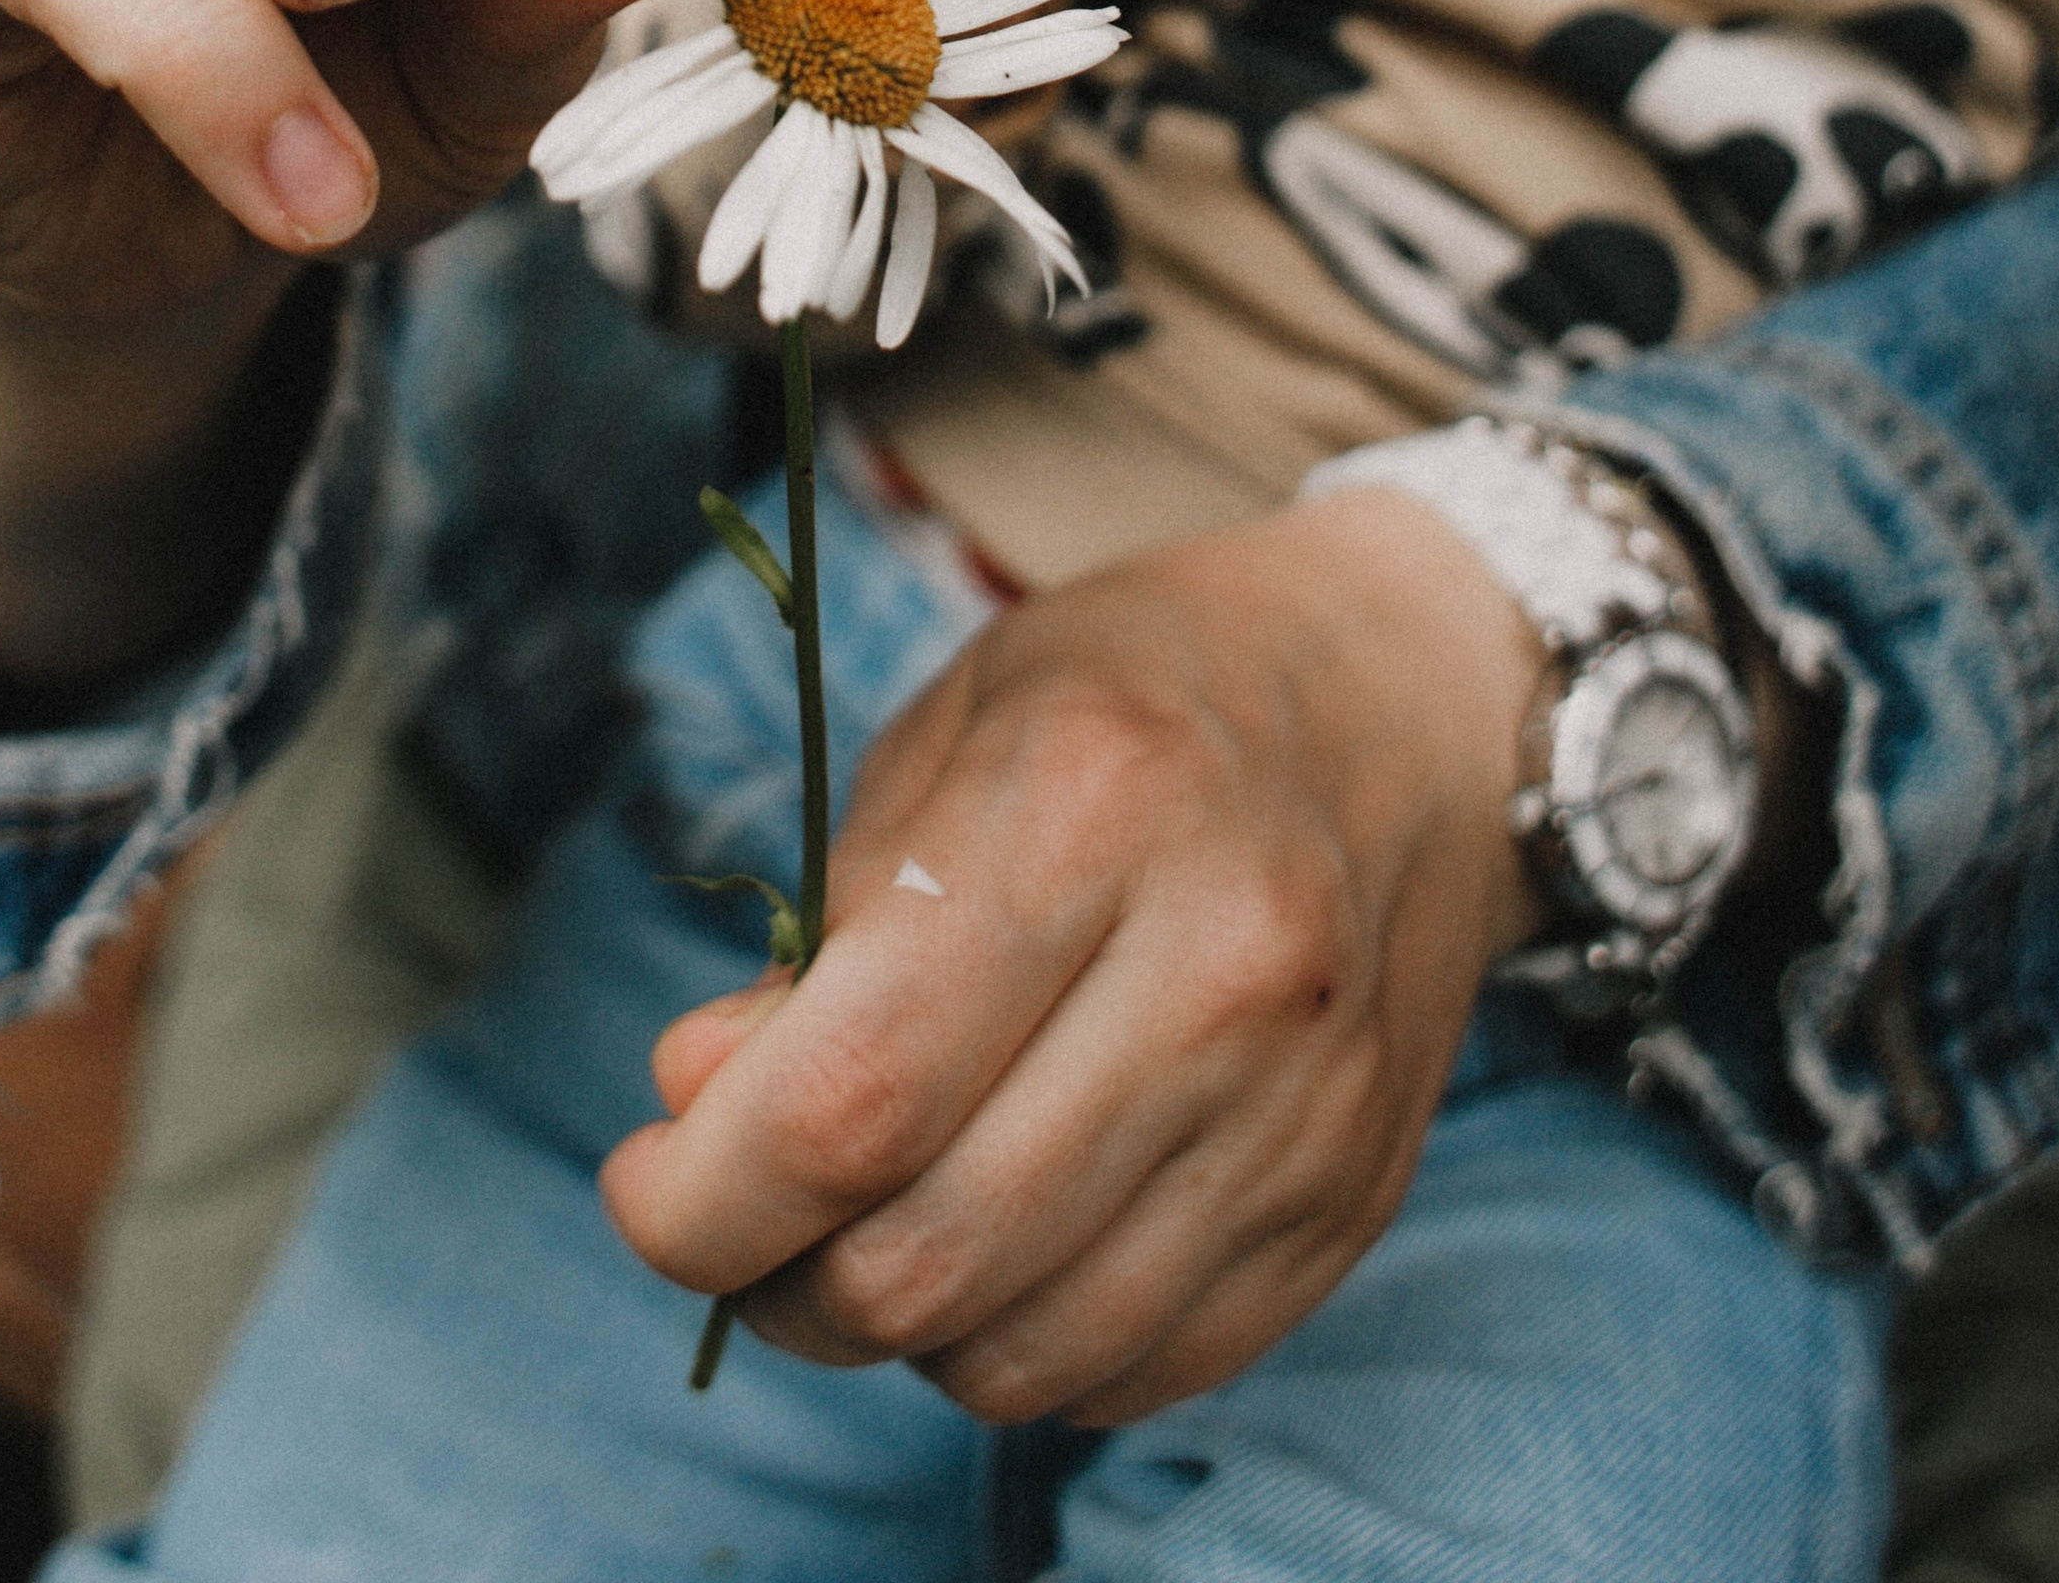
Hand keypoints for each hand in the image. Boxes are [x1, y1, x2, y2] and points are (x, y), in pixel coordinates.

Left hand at [599, 492, 1543, 1425]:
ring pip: (1025, 1352)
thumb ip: (821, 929)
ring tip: (868, 1223)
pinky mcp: (1350, 1202)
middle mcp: (1219, 973)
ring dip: (896, 1332)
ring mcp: (1301, 1107)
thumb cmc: (1141, 688)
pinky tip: (1001, 1237)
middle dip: (776, 1281)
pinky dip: (1029, 1345)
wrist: (1409, 697)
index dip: (704, 1193)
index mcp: (1090, 807)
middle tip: (741, 1220)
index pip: (854, 1097)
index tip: (648, 1182)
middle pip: (929, 1258)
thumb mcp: (950, 728)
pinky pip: (1139, 1370)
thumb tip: (695, 1105)